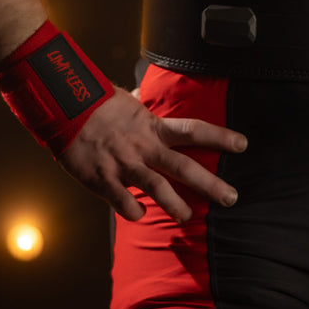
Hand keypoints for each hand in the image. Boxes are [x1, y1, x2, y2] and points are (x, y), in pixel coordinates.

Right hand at [58, 86, 246, 221]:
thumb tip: (141, 92)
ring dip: (175, 204)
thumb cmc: (96, 104)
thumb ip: (138, 105)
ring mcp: (124, 164)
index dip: (220, 137)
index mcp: (153, 127)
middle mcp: (144, 146)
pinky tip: (139, 215)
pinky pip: (122, 201)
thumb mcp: (125, 101)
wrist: (65, 108)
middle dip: (210, 183)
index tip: (243, 144)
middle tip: (232, 198)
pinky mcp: (102, 178)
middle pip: (184, 166)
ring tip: (188, 216)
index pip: (194, 130)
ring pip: (157, 187)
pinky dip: (133, 210)